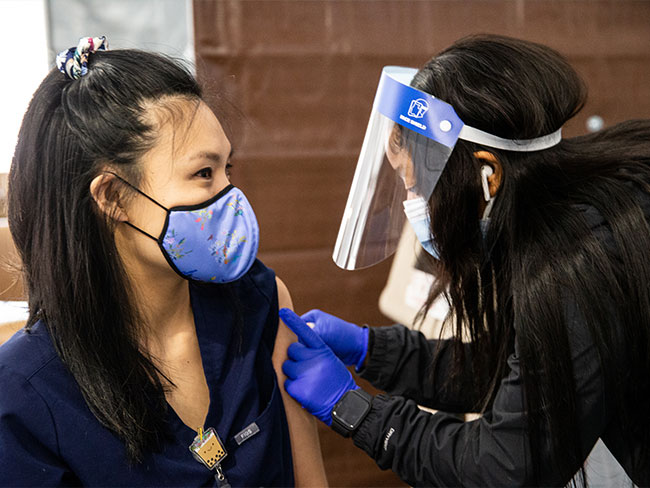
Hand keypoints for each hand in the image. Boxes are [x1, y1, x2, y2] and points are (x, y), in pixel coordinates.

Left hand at [280, 308, 357, 425]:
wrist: (346, 403)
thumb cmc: (336, 381)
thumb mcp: (330, 360)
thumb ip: (315, 352)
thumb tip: (295, 348)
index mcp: (322, 349)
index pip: (306, 331)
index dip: (293, 321)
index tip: (281, 311)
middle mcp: (313, 358)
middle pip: (292, 350)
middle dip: (295, 358)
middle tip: (306, 369)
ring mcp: (305, 373)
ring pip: (287, 367)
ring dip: (293, 373)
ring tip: (307, 381)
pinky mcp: (298, 388)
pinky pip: (286, 383)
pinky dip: (293, 388)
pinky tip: (306, 392)